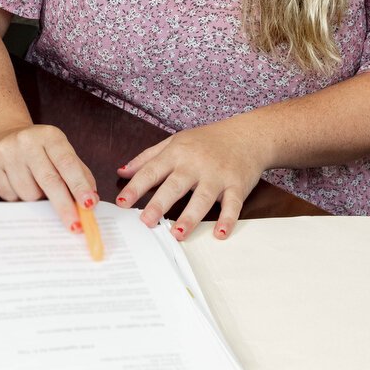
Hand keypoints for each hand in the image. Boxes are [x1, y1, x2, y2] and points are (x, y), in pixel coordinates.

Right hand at [0, 124, 98, 230]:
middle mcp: (26, 141)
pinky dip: (18, 197)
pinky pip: (9, 196)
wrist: (3, 134)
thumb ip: (79, 175)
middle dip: (64, 206)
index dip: (79, 186)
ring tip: (34, 185)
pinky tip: (17, 183)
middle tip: (75, 226)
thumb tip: (91, 202)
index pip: (68, 164)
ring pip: (28, 194)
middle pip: (49, 180)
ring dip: (36, 199)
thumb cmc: (40, 150)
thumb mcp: (62, 153)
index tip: (89, 206)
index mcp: (50, 136)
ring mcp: (5, 152)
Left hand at [115, 118, 267, 239]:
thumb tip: (122, 171)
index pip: (152, 171)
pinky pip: (233, 204)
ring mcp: (217, 175)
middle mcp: (195, 164)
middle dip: (160, 204)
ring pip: (202, 197)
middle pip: (175, 185)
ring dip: (190, 217)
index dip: (135, 187)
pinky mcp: (237, 185)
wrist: (247, 135)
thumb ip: (147, 157)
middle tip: (146, 222)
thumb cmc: (207, 141)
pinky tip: (220, 234)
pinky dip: (228, 219)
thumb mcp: (174, 142)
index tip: (121, 202)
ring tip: (177, 234)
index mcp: (177, 154)